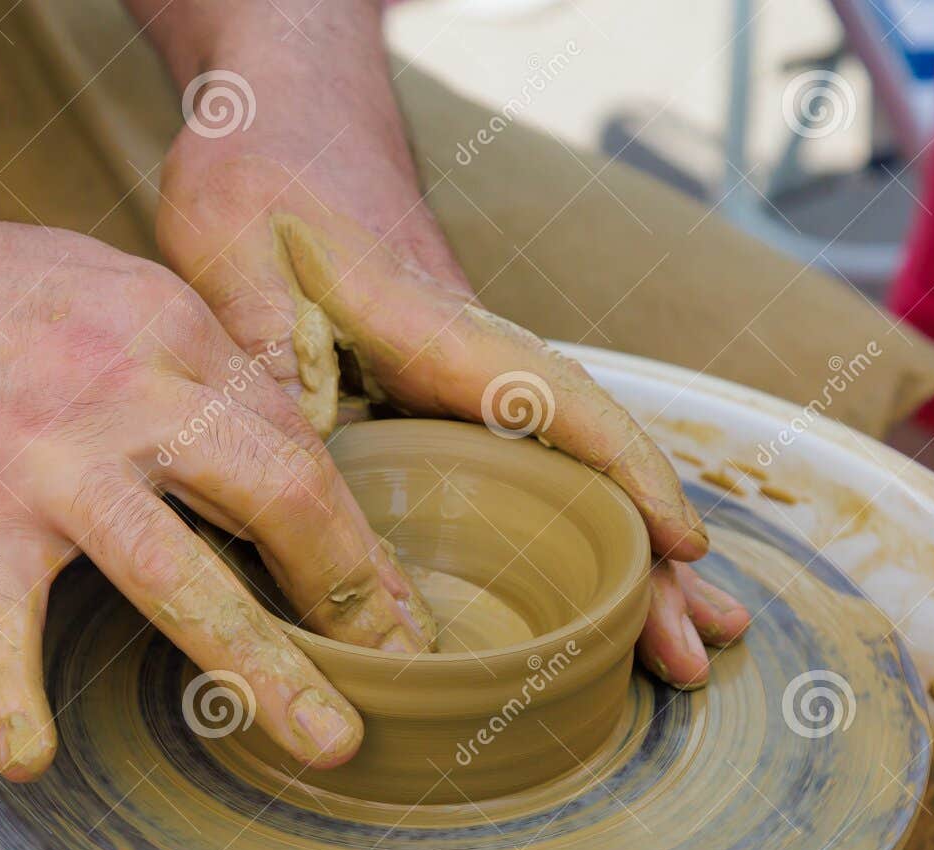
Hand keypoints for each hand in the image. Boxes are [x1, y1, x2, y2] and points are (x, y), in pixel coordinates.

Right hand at [0, 212, 438, 777]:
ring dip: (263, 667)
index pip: (291, 437)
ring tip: (325, 742)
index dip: (351, 525)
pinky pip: (0, 623)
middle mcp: (128, 388)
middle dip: (353, 587)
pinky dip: (11, 695)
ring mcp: (51, 455)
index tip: (388, 594)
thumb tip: (263, 428)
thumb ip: (179, 358)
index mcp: (170, 328)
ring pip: (181, 574)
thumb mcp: (98, 287)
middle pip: (281, 492)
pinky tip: (32, 758)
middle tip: (398, 659)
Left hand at [150, 10, 748, 685]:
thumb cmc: (260, 185)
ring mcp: (471, 375)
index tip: (681, 548)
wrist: (281, 117)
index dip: (625, 477)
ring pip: (572, 469)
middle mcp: (474, 354)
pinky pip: (536, 462)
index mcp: (433, 327)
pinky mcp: (449, 388)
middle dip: (648, 558)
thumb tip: (317, 510)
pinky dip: (580, 526)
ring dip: (629, 557)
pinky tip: (598, 578)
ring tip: (684, 638)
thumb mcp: (236, 274)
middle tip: (697, 649)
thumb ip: (277, 377)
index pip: (560, 402)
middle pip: (588, 458)